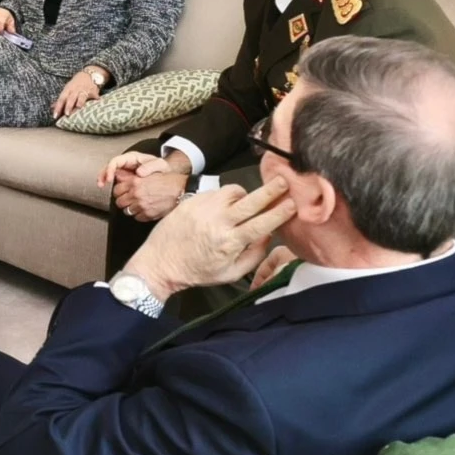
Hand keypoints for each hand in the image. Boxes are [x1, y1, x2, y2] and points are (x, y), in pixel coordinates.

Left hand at [53, 68, 104, 118]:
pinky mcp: (93, 91)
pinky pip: (94, 96)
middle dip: (68, 105)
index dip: (58, 107)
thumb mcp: (67, 90)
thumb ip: (61, 99)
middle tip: (67, 114)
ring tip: (79, 107)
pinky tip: (98, 102)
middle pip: (71, 98)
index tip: (55, 116)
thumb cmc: (75, 85)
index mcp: (67, 90)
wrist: (88, 74)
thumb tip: (52, 107)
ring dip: (80, 102)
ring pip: (81, 96)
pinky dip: (96, 98)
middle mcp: (75, 90)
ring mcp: (84, 90)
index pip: (61, 99)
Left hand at [102, 151, 190, 221]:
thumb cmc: (169, 181)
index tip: (122, 192)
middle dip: (124, 201)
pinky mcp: (148, 214)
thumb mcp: (150, 173)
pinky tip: (146, 209)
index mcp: (135, 182)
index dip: (119, 192)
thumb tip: (119, 177)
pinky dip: (140, 215)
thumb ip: (133, 177)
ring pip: (127, 211)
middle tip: (130, 200)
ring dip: (131, 209)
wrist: (182, 191)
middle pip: (119, 202)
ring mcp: (141, 205)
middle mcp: (136, 194)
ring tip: (139, 205)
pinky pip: (137, 217)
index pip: (116, 190)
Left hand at [122, 180, 296, 301]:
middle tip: (284, 180)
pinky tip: (222, 207)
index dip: (281, 212)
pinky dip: (224, 197)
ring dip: (244, 194)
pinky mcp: (191, 201)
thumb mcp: (231, 274)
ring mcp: (203, 208)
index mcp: (230, 242)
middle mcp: (218, 222)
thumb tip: (269, 235)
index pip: (263, 223)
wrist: (160, 263)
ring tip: (246, 203)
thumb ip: (254, 255)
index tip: (294, 203)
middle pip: (252, 200)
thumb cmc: (197, 271)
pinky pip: (215, 192)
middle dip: (271, 190)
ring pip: (233, 191)